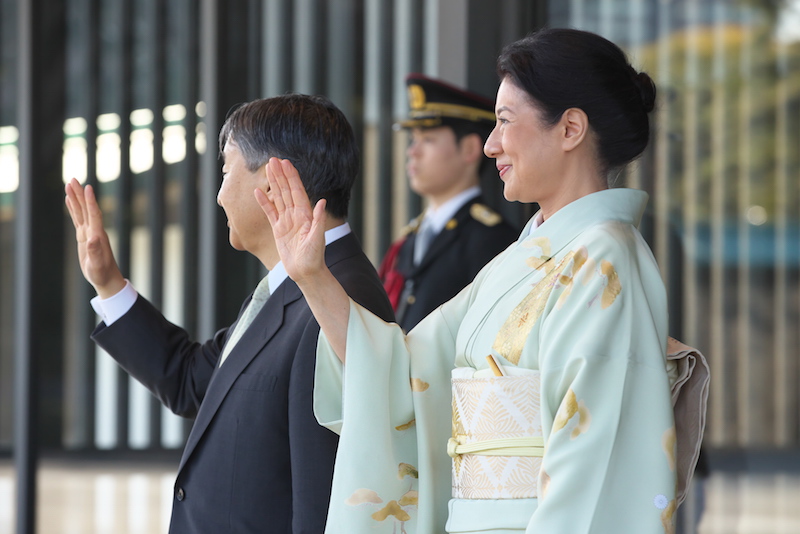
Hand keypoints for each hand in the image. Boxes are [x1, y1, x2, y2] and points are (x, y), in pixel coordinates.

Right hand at [64, 178, 125, 298]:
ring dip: (75, 198)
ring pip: (81, 211)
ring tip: (69, 184)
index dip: (90, 201)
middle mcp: (94, 231)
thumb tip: (93, 239)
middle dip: (80, 194)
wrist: (106, 278)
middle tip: (73, 179)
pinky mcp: (84, 236)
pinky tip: (69, 200)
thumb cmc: (102, 273)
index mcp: (98, 235)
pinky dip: (73, 209)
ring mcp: (89, 232)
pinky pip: (78, 219)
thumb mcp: (97, 265)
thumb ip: (96, 253)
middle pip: (86, 208)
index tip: (88, 187)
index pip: (94, 214)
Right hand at [255, 158, 327, 284]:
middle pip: (286, 191)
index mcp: (306, 214)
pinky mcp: (279, 230)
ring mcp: (287, 221)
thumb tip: (322, 201)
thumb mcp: (317, 239)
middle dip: (280, 175)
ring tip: (268, 169)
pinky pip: (270, 213)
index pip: (297, 191)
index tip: (286, 163)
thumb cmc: (314, 257)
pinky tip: (257, 192)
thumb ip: (318, 220)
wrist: (306, 273)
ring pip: (278, 198)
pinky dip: (264, 203)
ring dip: (273, 184)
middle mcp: (296, 215)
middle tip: (273, 160)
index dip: (291, 177)